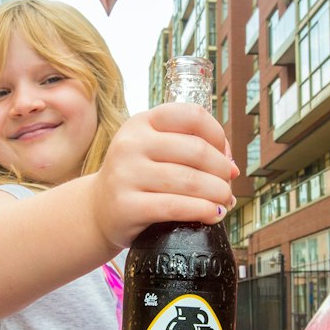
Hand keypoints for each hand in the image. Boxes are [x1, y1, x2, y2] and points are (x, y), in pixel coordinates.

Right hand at [90, 103, 238, 248]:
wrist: (98, 210)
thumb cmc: (138, 178)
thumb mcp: (153, 150)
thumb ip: (187, 146)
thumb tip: (231, 165)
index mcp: (141, 122)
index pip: (193, 115)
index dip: (219, 135)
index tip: (226, 156)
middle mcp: (130, 143)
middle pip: (196, 150)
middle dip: (222, 170)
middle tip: (228, 185)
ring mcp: (125, 174)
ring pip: (190, 181)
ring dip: (218, 193)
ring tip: (225, 201)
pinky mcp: (126, 206)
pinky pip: (176, 207)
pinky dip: (203, 211)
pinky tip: (214, 214)